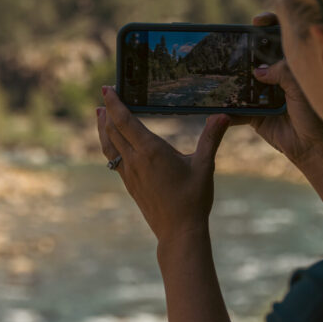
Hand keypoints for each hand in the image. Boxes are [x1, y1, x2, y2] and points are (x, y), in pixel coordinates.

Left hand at [96, 86, 230, 246]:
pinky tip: (114, 144)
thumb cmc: (193, 199)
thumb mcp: (204, 166)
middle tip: (104, 95)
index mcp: (150, 151)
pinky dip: (110, 145)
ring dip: (103, 128)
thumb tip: (223, 115)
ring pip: (109, 145)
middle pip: (112, 130)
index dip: (114, 103)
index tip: (106, 88)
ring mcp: (130, 173)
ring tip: (99, 114)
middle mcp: (135, 160)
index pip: (125, 120)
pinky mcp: (130, 184)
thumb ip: (211, 139)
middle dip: (107, 111)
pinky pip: (114, 159)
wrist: (178, 232)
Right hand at [232, 12, 322, 166]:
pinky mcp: (254, 112)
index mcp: (293, 63)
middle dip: (242, 48)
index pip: (282, 35)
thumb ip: (283, 73)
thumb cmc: (317, 114)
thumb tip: (258, 72)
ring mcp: (263, 92)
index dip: (270, 23)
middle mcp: (277, 74)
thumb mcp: (302, 87)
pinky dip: (225, 107)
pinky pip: (236, 107)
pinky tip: (216, 103)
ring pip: (243, 79)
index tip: (258, 22)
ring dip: (230, 76)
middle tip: (233, 43)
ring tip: (218, 69)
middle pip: (256, 54)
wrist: (315, 148)